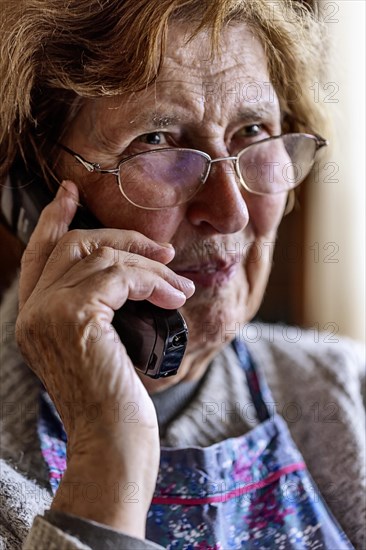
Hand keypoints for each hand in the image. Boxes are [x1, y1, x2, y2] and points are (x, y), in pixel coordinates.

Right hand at [16, 181, 194, 535]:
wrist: (114, 443)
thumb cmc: (114, 399)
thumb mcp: (100, 346)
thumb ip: (97, 309)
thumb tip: (129, 275)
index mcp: (33, 318)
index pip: (38, 254)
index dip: (54, 219)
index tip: (71, 194)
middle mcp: (32, 312)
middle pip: (73, 245)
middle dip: (121, 239)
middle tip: (161, 249)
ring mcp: (48, 313)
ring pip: (100, 257)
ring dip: (149, 264)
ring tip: (179, 283)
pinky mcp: (75, 317)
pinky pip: (119, 276)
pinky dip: (153, 279)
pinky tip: (174, 295)